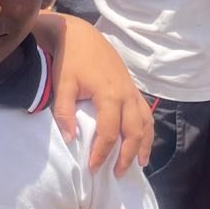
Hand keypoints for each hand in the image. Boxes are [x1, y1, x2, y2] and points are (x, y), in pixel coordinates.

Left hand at [46, 14, 151, 174]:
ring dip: (144, 145)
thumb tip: (70, 140)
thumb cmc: (69, 59)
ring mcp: (132, 91)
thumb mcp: (62, 85)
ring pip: (146, 123)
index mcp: (110, 95)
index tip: (93, 168)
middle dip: (128, 155)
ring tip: (140, 164)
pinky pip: (146, 113)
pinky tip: (143, 142)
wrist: (80, 35)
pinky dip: (147, 130)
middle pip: (134, 132)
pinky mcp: (132, 88)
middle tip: (118, 174)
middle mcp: (126, 95)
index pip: (109, 132)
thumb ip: (64, 113)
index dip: (102, 152)